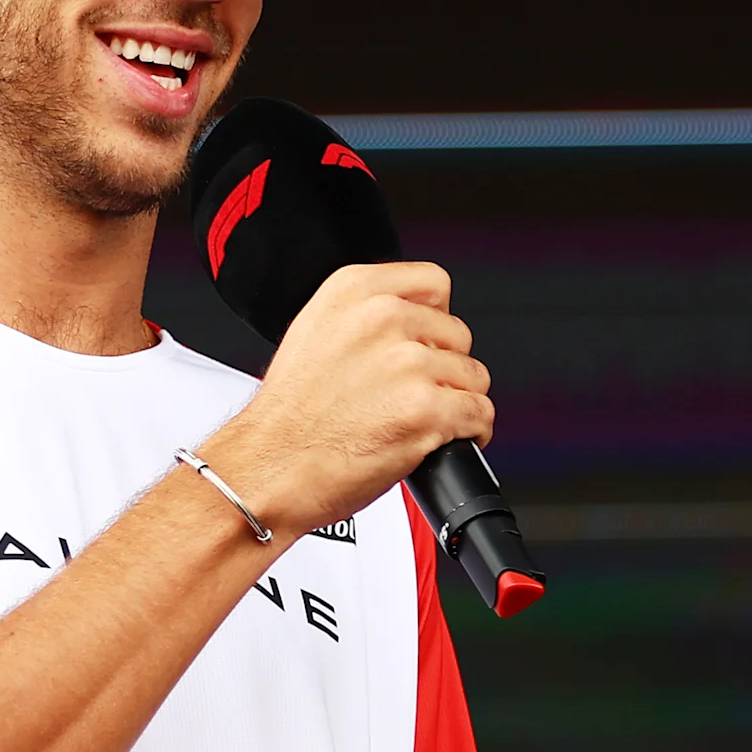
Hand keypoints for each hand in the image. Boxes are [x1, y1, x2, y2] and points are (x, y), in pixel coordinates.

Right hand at [204, 263, 493, 537]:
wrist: (270, 468)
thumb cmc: (288, 417)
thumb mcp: (314, 333)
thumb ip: (364, 316)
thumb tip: (411, 322)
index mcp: (353, 291)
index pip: (435, 283)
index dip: (435, 320)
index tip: (426, 343)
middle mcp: (383, 319)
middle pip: (458, 334)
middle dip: (444, 367)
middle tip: (412, 393)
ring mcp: (408, 364)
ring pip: (473, 376)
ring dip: (456, 401)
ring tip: (420, 420)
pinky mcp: (427, 410)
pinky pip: (480, 413)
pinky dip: (472, 431)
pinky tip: (441, 438)